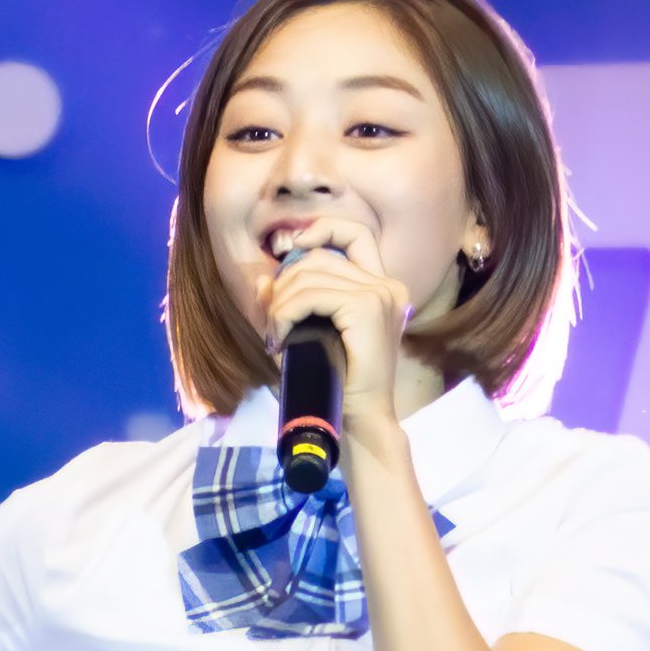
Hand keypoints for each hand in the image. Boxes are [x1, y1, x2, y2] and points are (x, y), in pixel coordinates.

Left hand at [255, 218, 410, 423]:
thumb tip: (262, 281)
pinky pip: (312, 295)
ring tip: (274, 334)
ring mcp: (380, 295)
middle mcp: (387, 286)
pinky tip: (280, 337)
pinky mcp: (368, 309)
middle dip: (286, 282)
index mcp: (382, 288)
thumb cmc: (336, 385)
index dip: (322, 229)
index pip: (355, 233)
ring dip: (281, 303)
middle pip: (322, 256)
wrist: (360, 421)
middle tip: (272, 319)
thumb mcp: (309, 336)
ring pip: (311, 275)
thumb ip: (289, 305)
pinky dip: (286, 313)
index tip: (290, 248)